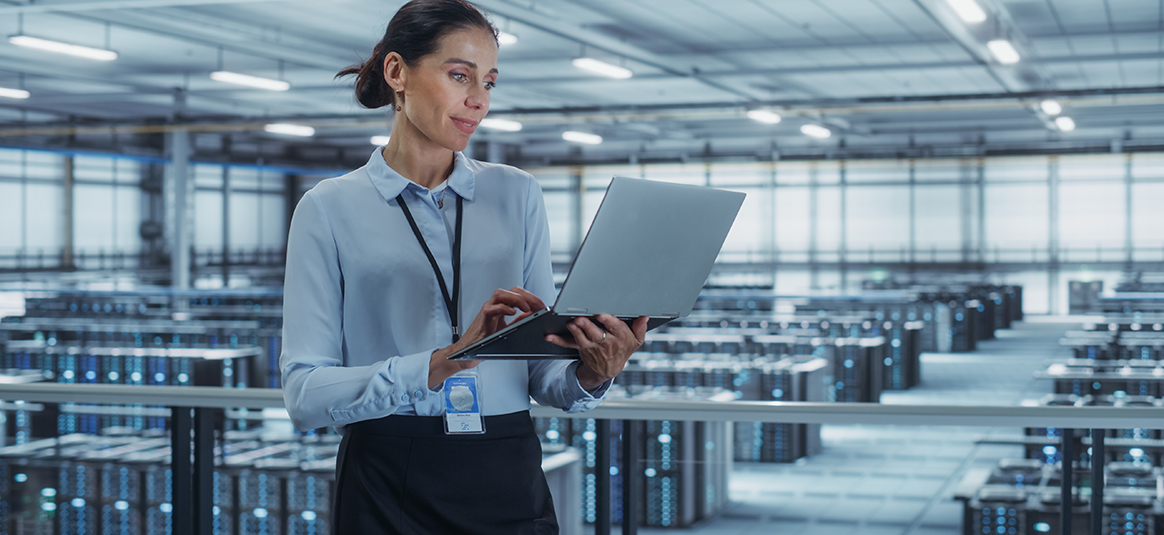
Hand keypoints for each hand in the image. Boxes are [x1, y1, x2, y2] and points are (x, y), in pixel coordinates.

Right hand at [428, 287, 545, 387]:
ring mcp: (488, 311)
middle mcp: (494, 306)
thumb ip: (518, 321)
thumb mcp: (506, 329)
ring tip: (526, 308)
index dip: (531, 297)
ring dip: (516, 299)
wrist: (468, 351)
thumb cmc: (484, 340)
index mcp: (501, 307)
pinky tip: (512, 313)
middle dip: (527, 296)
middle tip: (537, 306)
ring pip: (500, 294)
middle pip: (511, 290)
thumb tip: (531, 315)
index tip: (542, 306)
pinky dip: (503, 308)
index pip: (518, 294)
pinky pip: (492, 309)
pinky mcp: (483, 319)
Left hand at [546, 315, 647, 390]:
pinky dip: (558, 340)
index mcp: (620, 337)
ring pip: (583, 339)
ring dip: (575, 332)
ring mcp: (592, 346)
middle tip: (581, 319)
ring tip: (570, 324)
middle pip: (597, 333)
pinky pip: (568, 344)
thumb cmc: (622, 348)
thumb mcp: (636, 340)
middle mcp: (606, 342)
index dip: (608, 322)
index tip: (602, 315)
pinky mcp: (581, 348)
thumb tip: (644, 316)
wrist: (609, 368)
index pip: (615, 328)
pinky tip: (550, 336)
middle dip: (588, 326)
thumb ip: (640, 327)